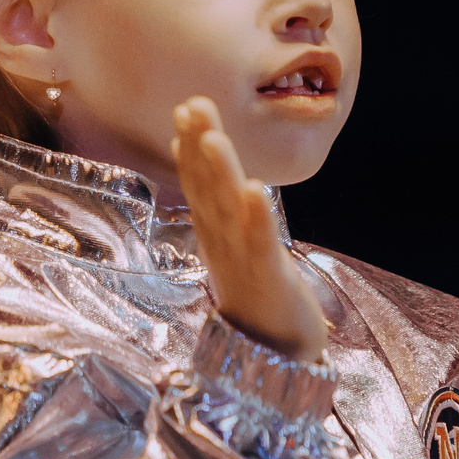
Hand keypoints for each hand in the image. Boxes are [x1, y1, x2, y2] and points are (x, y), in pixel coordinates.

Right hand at [173, 97, 327, 361]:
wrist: (274, 352)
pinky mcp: (267, 278)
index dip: (190, 146)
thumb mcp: (233, 244)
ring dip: (220, 174)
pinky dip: (257, 219)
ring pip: (227, 211)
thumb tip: (204, 166)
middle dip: (199, 146)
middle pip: (207, 187)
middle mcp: (221, 241)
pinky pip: (260, 245)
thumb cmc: (255, 291)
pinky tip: (257, 191)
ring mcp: (240, 259)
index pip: (197, 182)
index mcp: (214, 231)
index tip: (185, 109)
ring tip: (215, 138)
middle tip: (192, 105)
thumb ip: (219, 206)